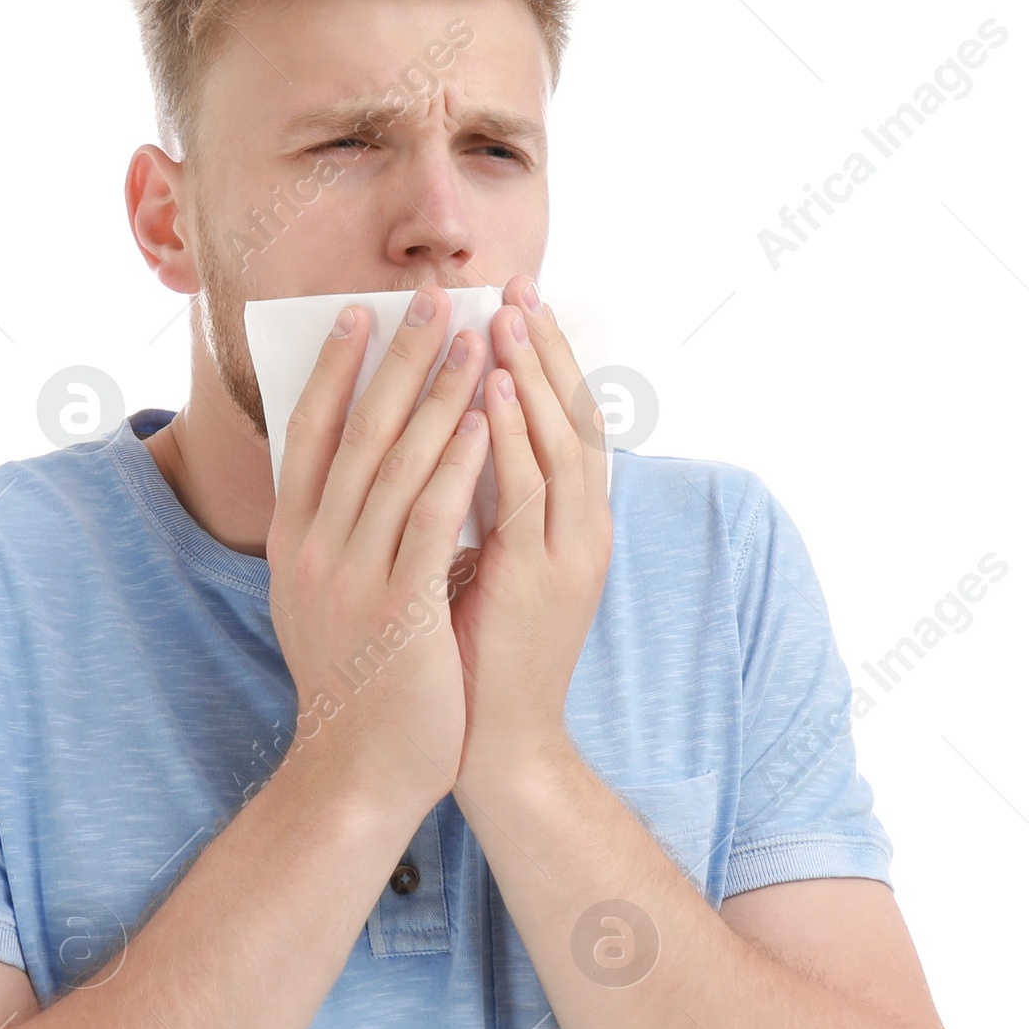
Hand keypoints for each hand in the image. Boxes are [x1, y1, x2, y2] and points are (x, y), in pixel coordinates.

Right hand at [266, 284, 491, 815]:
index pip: (310, 434)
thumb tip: (352, 473)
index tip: (359, 313)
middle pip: (357, 432)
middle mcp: (315, 550)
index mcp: (294, 543)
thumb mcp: (324, 598)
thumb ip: (334, 535)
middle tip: (429, 297)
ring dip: (438, 394)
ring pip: (398, 464)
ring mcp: (354, 578)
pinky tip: (483, 421)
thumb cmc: (354, 683)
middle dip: (397, 358)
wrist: (358, 772)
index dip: (334, 368)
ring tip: (473, 338)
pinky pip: (431, 520)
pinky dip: (457, 465)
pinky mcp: (400, 608)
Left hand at [448, 276, 613, 788]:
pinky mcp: (538, 583)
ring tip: (506, 314)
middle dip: (546, 350)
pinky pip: (525, 494)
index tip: (519, 301)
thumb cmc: (480, 656)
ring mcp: (567, 557)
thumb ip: (482, 506)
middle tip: (520, 282)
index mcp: (569, 528)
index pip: (565, 424)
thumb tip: (447, 442)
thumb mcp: (486, 564)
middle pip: (573, 419)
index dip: (546, 362)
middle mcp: (580, 533)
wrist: (497, 746)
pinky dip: (510, 437)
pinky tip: (487, 391)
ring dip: (531, 376)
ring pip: (558, 445)